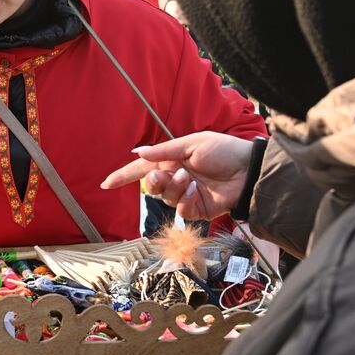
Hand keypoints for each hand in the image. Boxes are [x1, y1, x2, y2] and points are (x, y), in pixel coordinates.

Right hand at [101, 132, 255, 220]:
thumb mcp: (192, 144)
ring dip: (174, 188)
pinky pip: (181, 210)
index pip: (143, 169)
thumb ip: (164, 151)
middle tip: (162, 175)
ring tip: (190, 179)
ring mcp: (186, 194)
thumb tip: (138, 152)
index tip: (106, 183)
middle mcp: (177, 178)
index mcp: (173, 160)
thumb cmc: (223, 151)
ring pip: (165, 199)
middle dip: (154, 182)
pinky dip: (186, 201)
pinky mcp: (197, 209)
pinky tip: (197, 191)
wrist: (248, 170)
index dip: (124, 176)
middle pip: (152, 186)